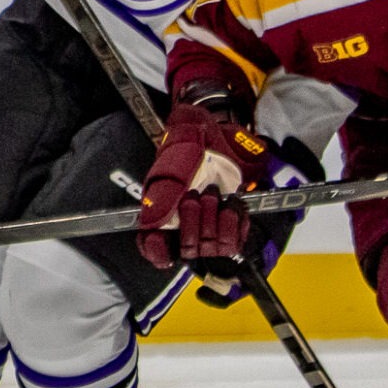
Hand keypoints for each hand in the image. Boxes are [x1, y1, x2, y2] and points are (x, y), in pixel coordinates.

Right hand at [137, 103, 278, 268]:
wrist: (220, 138)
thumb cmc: (189, 147)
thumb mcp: (172, 163)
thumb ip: (163, 192)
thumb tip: (152, 223)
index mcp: (160, 214)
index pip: (153, 247)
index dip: (157, 249)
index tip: (161, 237)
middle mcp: (182, 226)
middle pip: (186, 248)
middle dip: (194, 219)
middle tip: (197, 194)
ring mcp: (207, 229)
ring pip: (211, 247)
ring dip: (215, 216)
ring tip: (215, 194)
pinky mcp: (230, 229)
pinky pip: (235, 242)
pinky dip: (235, 220)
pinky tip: (231, 204)